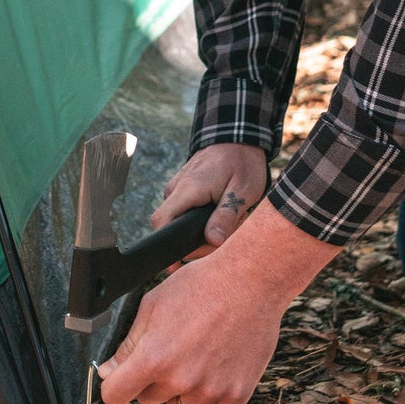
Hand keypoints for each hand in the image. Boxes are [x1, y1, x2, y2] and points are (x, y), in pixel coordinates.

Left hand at [97, 202, 339, 403]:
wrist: (250, 281)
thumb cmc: (202, 285)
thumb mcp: (153, 304)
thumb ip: (129, 344)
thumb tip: (109, 372)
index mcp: (154, 356)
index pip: (114, 395)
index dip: (114, 385)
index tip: (121, 378)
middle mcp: (180, 379)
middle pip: (148, 400)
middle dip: (152, 380)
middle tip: (170, 352)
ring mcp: (209, 390)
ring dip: (180, 395)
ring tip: (193, 363)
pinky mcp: (236, 394)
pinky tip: (207, 387)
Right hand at [151, 141, 267, 259]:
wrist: (237, 137)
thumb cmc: (242, 162)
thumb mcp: (242, 190)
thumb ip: (226, 216)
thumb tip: (213, 241)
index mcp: (188, 189)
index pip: (162, 222)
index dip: (165, 247)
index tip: (175, 267)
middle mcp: (176, 189)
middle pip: (170, 227)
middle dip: (195, 242)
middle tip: (223, 238)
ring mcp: (178, 188)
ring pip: (180, 220)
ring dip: (201, 229)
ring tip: (228, 220)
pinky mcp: (183, 189)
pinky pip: (185, 212)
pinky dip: (200, 219)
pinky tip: (221, 214)